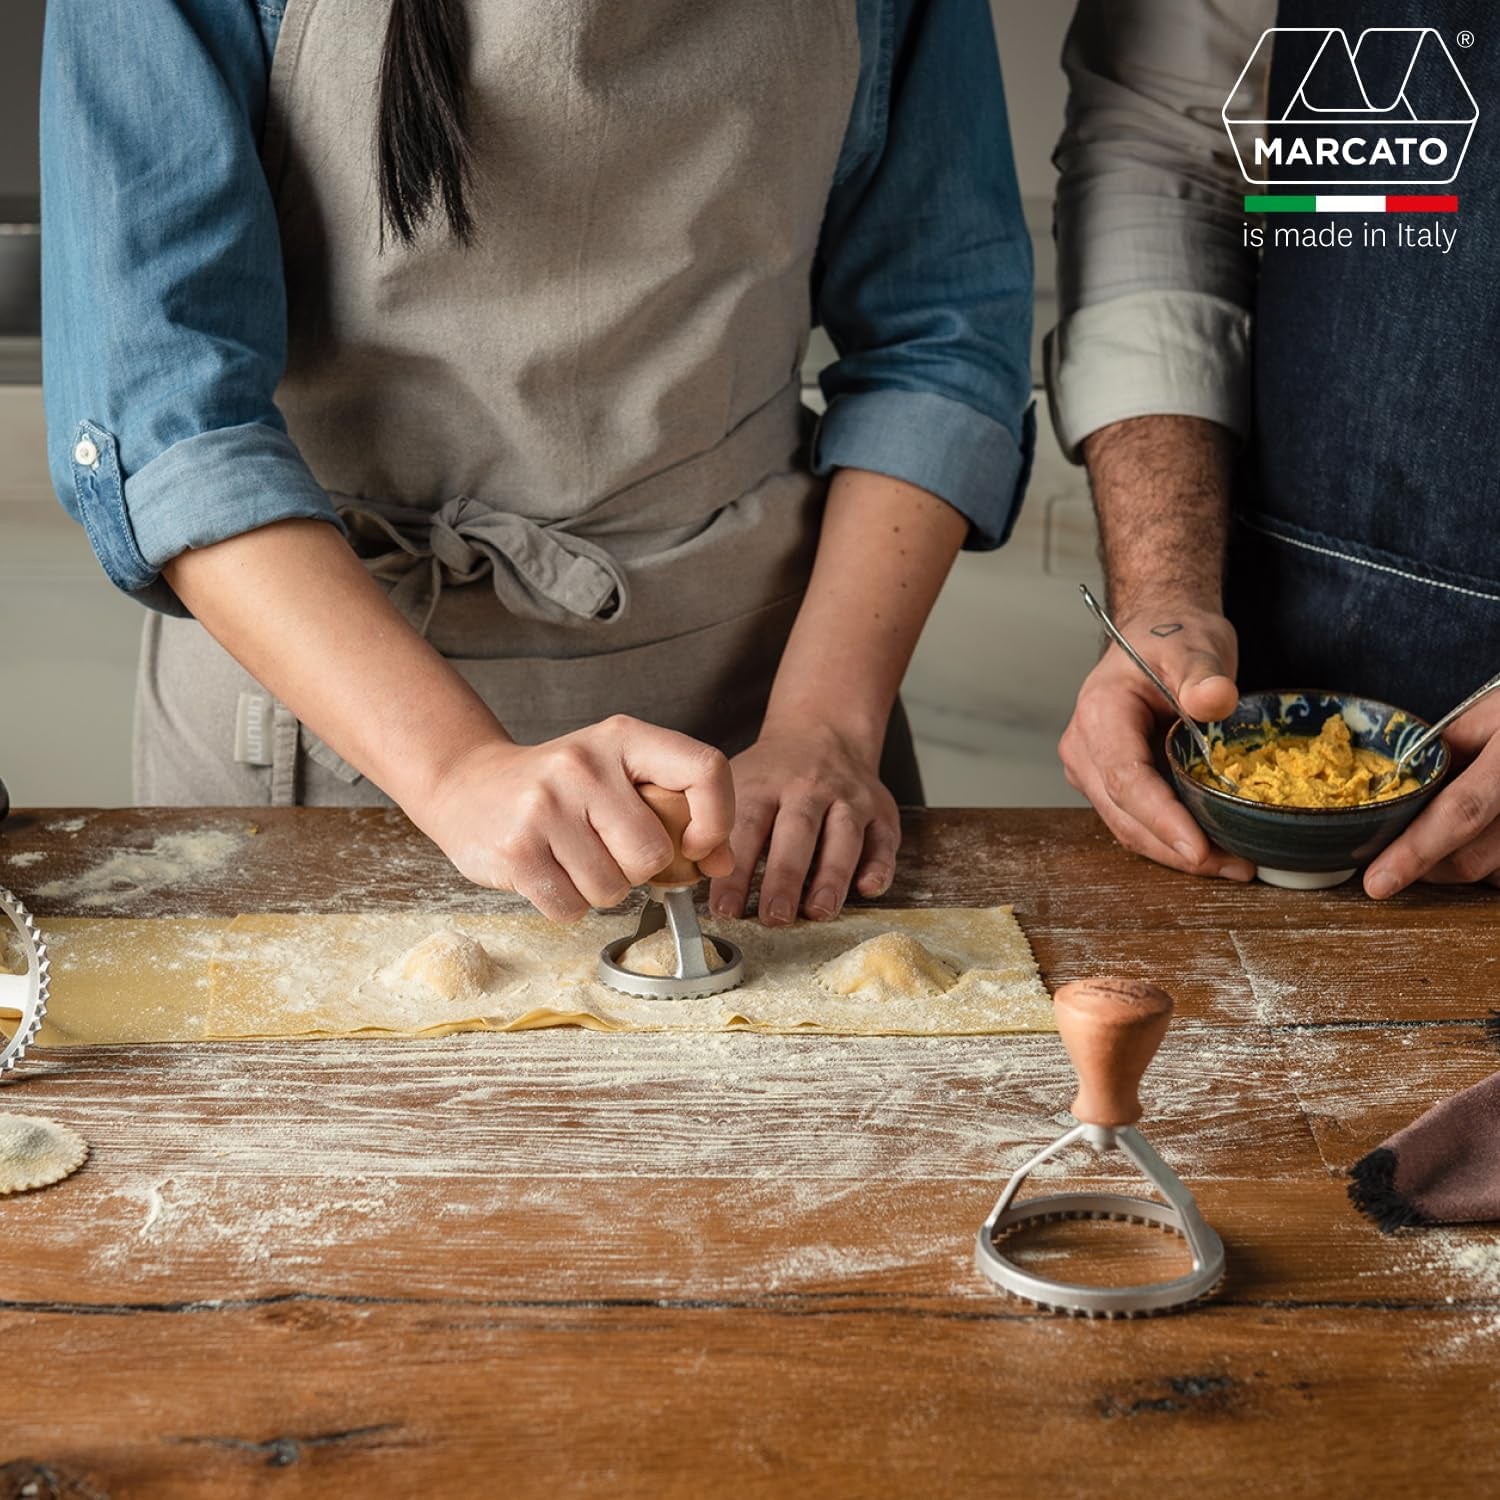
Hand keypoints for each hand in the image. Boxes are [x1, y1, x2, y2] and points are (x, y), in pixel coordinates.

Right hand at [411, 715, 735, 920]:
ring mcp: (545, 806)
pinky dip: (567, 904)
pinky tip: (549, 871)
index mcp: (623, 737)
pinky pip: (572, 907)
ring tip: (573, 858)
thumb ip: (676, 810)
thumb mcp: (618, 776)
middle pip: (653, 853)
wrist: (467, 784)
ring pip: (613, 888)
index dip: (717, 820)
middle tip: (607, 849)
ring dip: (600, 889)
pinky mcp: (516, 850)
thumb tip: (723, 862)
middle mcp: (584, 764)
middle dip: (638, 869)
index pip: (706, 770)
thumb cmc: (560, 788)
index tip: (695, 844)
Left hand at [708, 722, 899, 924]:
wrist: (822, 731)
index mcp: (764, 783)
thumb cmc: (771, 774)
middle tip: (774, 917)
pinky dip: (879, 865)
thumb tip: (689, 883)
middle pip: (797, 832)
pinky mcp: (881, 811)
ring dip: (832, 876)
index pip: (746, 829)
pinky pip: (884, 839)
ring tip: (818, 913)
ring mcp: (848, 797)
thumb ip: (719, 827)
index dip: (735, 872)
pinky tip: (868, 889)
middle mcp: (809, 788)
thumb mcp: (736, 783)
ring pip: (843, 836)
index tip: (725, 910)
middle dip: (784, 877)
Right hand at [1060, 603, 1254, 880]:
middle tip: (1235, 869)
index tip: (1199, 849)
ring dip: (1176, 853)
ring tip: (1232, 866)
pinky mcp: (1110, 784)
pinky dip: (1173, 840)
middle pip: (1124, 815)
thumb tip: (1214, 700)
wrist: (1156, 633)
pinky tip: (1215, 850)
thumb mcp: (1195, 646)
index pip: (1125, 778)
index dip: (1161, 819)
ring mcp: (1092, 770)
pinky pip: (1137, 822)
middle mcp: (1084, 749)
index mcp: (1099, 714)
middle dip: (1176, 849)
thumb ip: (1203, 674)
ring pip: (1128, 827)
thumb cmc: (1173, 639)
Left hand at [1363, 695, 1499, 895]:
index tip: (1377, 882)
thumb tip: (1401, 787)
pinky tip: (1479, 840)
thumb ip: (1445, 748)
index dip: (1415, 852)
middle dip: (1423, 869)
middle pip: (1473, 859)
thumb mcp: (1489, 712)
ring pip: (1494, 873)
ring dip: (1459, 865)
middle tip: (1390, 863)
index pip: (1460, 813)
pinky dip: (1489, 863)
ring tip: (1438, 838)